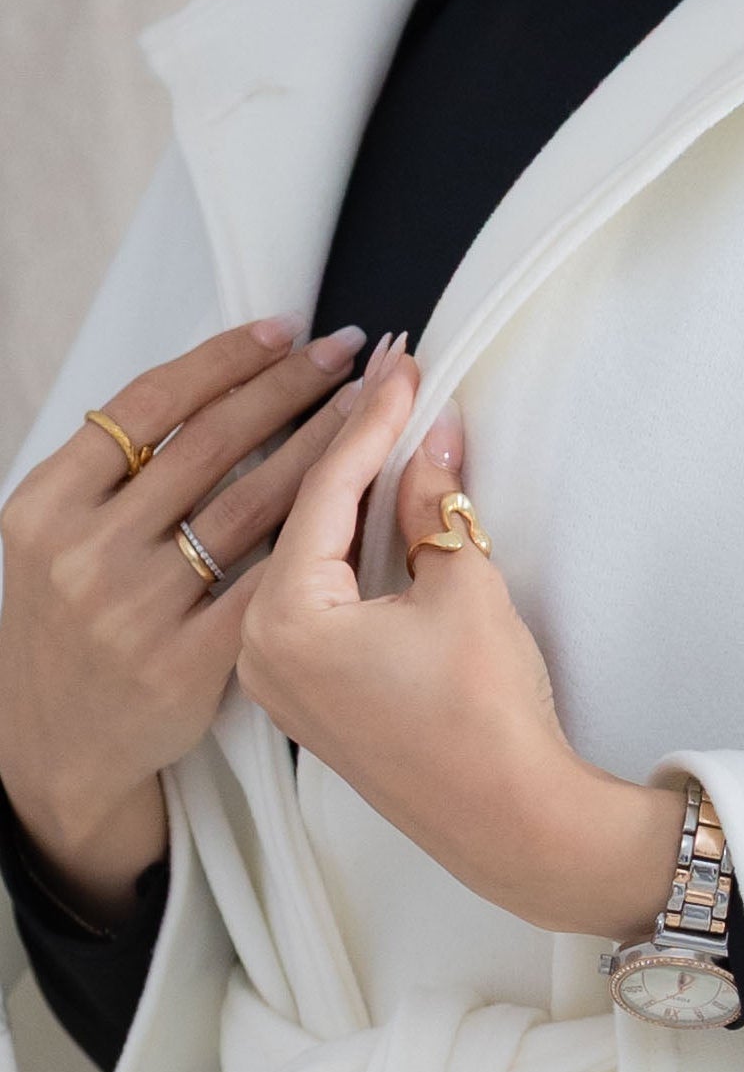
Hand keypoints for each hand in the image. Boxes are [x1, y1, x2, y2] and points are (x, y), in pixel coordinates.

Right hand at [0, 316, 376, 910]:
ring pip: (251, 504)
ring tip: (369, 406)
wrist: (56, 742)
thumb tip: (215, 383)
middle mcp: (85, 553)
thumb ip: (115, 475)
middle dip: (289, 387)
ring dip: (320, 445)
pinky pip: (269, 578)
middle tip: (346, 351)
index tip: (284, 329)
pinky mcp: (189, 661)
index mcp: (46, 505)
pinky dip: (318, 533)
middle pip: (209, 443)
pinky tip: (361, 495)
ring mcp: (136, 609)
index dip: (224, 359)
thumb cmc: (71, 622)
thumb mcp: (57, 539)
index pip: (148, 405)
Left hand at [233, 347, 681, 941]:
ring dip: (347, 496)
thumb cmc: (486, 719)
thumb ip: (436, 506)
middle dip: (350, 448)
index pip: (326, 490)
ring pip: (305, 558)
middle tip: (387, 378)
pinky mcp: (309, 697)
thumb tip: (430, 439)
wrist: (510, 823)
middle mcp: (261, 651)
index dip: (370, 420)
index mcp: (284, 621)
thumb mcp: (466, 588)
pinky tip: (378, 506)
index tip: (400, 365)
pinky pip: (313, 598)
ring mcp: (279, 679)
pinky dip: (345, 548)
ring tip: (385, 428)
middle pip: (302, 519)